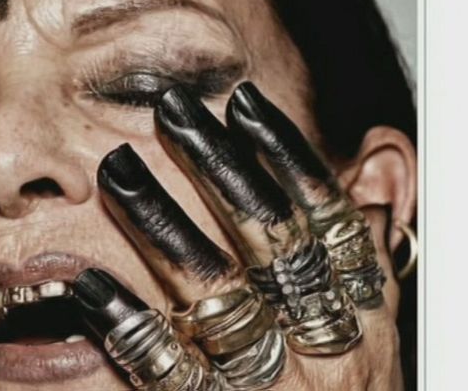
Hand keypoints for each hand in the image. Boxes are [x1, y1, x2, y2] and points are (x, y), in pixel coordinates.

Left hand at [89, 82, 402, 389]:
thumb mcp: (374, 330)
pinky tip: (88, 285)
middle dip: (220, 170)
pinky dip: (127, 323)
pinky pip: (167, 370)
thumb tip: (380, 158)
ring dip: (164, 228)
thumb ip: (369, 246)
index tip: (243, 105)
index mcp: (365, 321)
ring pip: (216, 295)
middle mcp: (323, 350)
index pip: (328, 221)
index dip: (286, 156)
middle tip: (172, 113)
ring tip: (120, 173)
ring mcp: (269, 387)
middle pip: (270, 242)